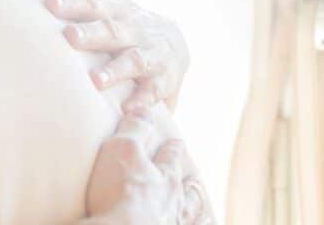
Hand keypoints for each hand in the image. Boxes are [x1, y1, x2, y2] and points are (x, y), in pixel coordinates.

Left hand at [41, 0, 189, 112]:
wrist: (172, 44)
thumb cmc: (121, 20)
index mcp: (114, 7)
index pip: (91, 1)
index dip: (71, 0)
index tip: (49, 2)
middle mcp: (134, 27)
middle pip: (112, 29)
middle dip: (92, 34)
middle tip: (69, 36)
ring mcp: (152, 52)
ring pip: (134, 60)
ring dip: (116, 70)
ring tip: (94, 81)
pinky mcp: (164, 79)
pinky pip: (155, 90)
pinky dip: (144, 100)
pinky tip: (129, 110)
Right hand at [82, 110, 212, 223]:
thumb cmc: (120, 191)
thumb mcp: (122, 149)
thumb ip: (135, 129)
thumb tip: (146, 109)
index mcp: (165, 176)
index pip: (171, 158)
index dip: (173, 149)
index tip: (178, 142)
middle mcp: (174, 203)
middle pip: (186, 191)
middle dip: (189, 184)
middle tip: (195, 181)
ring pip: (189, 216)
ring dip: (195, 212)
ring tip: (203, 214)